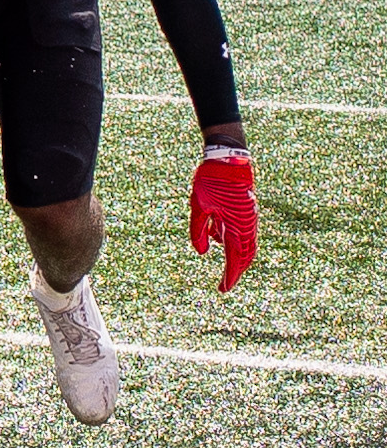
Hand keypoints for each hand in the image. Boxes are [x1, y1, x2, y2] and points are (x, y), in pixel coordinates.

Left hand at [189, 145, 256, 292]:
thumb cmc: (211, 180)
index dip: (230, 276)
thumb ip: (199, 230)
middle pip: (244, 255)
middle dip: (236, 271)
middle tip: (225, 285)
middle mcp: (247, 225)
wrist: (228, 158)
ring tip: (227, 271)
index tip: (223, 289)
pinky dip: (234, 242)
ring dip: (238, 259)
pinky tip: (218, 241)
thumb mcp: (198, 206)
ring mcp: (248, 218)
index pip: (235, 258)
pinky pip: (242, 232)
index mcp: (237, 226)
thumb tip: (203, 253)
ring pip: (246, 245)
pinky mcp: (245, 210)